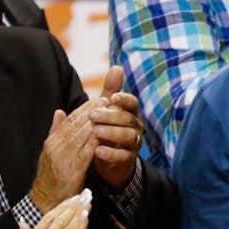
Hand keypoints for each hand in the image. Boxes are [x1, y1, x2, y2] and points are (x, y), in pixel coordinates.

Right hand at [8, 190, 91, 228]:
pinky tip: (86, 219)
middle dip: (74, 205)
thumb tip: (23, 223)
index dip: (62, 206)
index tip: (73, 198)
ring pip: (67, 227)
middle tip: (86, 194)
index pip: (48, 218)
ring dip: (80, 213)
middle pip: (60, 219)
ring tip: (88, 202)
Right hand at [28, 102, 99, 212]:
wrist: (45, 201)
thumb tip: (59, 111)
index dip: (85, 108)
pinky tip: (104, 135)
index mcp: (52, 142)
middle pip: (76, 125)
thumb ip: (56, 132)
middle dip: (92, 111)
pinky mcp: (71, 171)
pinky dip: (94, 142)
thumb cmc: (52, 177)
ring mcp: (62, 159)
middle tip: (107, 100)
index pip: (70, 120)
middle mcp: (55, 147)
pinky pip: (85, 153)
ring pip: (81, 136)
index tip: (99, 99)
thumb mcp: (51, 152)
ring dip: (96, 123)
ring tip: (109, 113)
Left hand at [88, 67, 143, 191]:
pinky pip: (123, 157)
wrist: (109, 160)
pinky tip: (97, 151)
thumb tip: (117, 67)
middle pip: (128, 119)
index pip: (133, 103)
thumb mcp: (107, 110)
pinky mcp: (128, 160)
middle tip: (93, 115)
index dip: (125, 99)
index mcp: (130, 113)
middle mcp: (135, 127)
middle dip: (111, 116)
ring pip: (128, 136)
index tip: (113, 98)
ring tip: (96, 132)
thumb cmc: (107, 130)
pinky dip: (111, 153)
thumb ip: (111, 90)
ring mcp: (134, 144)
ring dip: (112, 133)